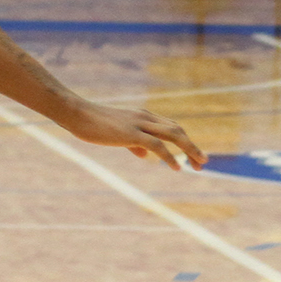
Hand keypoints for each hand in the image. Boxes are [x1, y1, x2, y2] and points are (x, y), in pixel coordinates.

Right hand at [65, 103, 205, 169]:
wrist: (77, 114)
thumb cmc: (93, 124)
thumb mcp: (117, 133)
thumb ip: (133, 144)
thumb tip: (145, 155)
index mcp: (144, 116)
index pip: (172, 127)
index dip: (185, 141)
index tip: (193, 156)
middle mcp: (146, 117)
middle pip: (178, 130)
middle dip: (192, 147)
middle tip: (203, 163)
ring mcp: (139, 124)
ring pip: (173, 135)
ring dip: (189, 150)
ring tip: (198, 165)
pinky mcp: (131, 133)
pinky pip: (156, 145)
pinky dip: (169, 156)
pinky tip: (176, 168)